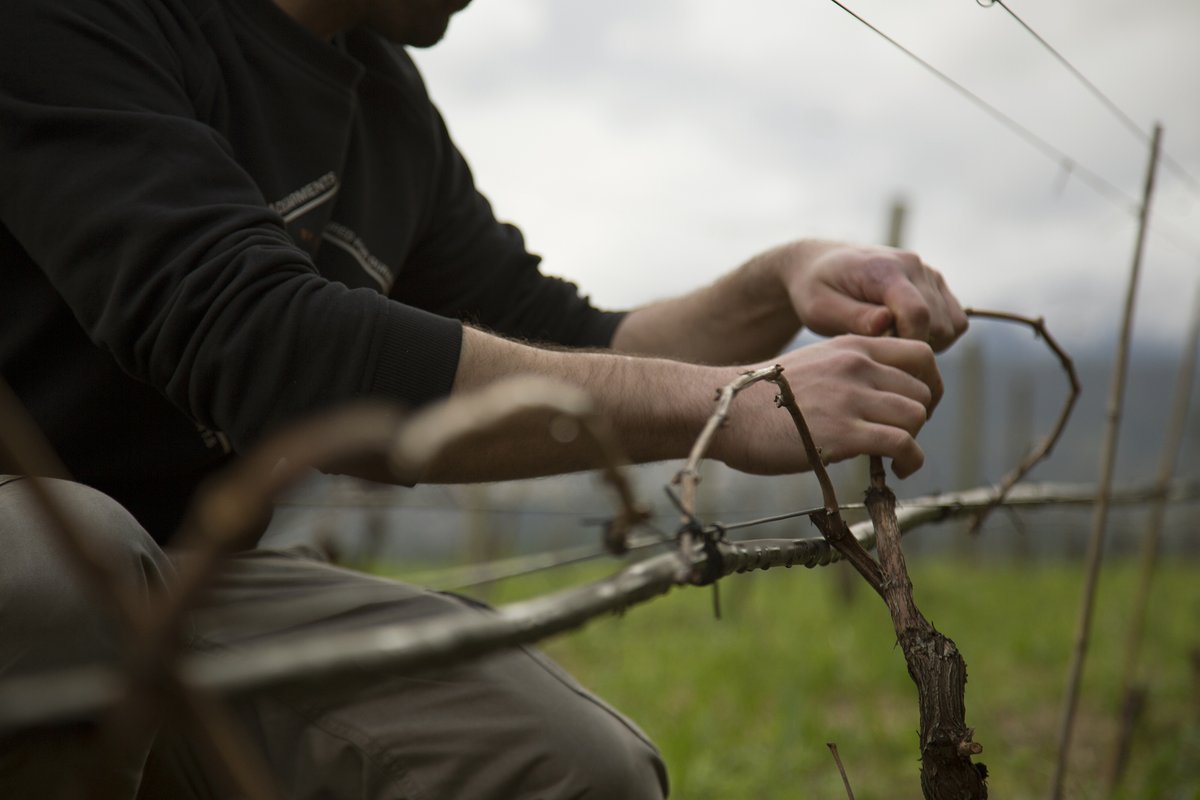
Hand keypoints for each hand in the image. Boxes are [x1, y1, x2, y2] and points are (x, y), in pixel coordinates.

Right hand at [711, 335, 941, 478]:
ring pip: (916, 416)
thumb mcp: (813, 366)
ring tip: (895, 458)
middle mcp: (856, 365)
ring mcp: (850, 397)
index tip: (916, 407)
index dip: (929, 384)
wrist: (726, 411)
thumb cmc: (762, 398)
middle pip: (922, 390)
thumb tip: (880, 399)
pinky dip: (911, 461)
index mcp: (851, 346)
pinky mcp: (844, 433)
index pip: (921, 354)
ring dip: (912, 441)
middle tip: (898, 437)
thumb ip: (848, 372)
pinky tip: (898, 471)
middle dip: (917, 418)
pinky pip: (903, 444)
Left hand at [779, 240, 967, 351]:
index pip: (917, 314)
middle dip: (911, 345)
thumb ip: (854, 317)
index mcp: (885, 269)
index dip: (905, 344)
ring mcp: (929, 273)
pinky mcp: (936, 284)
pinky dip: (936, 335)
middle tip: (877, 347)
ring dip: (926, 342)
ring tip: (888, 340)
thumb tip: (886, 323)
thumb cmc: (816, 290)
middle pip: (938, 324)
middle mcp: (914, 266)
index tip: (881, 356)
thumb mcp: (820, 308)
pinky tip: (904, 334)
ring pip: (952, 325)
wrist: (820, 266)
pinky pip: (955, 321)